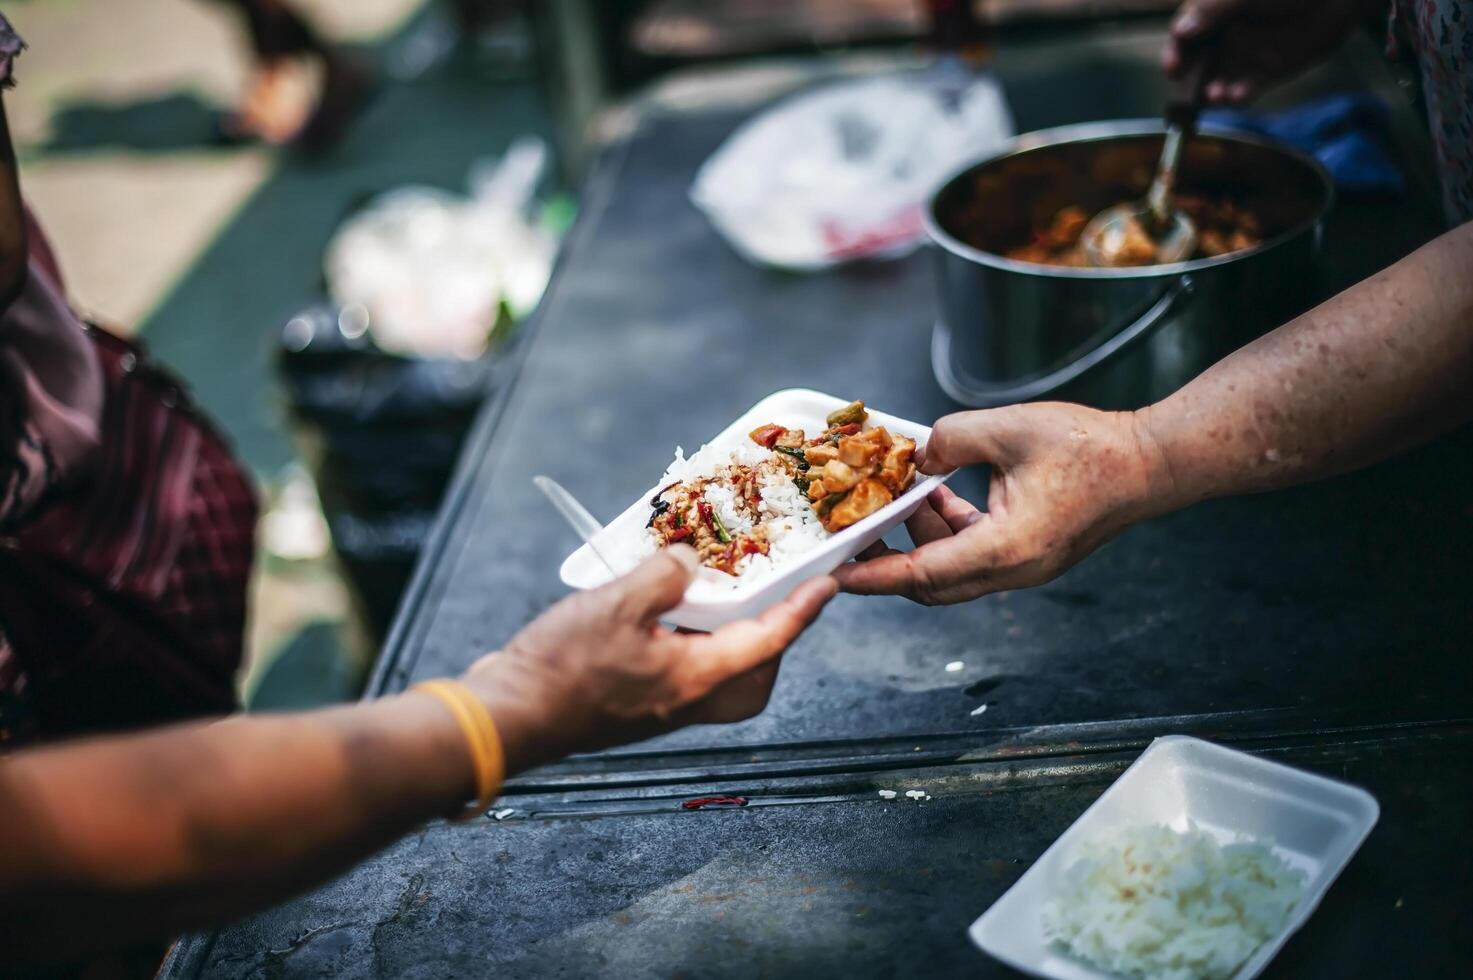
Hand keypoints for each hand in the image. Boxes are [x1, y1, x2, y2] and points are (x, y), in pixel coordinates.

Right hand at [460, 546, 835, 771]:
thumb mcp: (618, 603)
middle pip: (754, 676)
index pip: (769, 641)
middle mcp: (686, 701)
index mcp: (697, 680)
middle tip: (771, 598)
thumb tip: (689, 563)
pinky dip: (689, 644)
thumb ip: (665, 576)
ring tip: (716, 598)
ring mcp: (660, 708)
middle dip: (771, 638)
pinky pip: (682, 675)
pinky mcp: (634, 705)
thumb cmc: (561, 668)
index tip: (828, 585)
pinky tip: (664, 612)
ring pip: (718, 679)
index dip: (802, 610)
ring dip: (727, 641)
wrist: (507, 716)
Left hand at [833, 403, 1164, 605]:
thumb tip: (917, 454)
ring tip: (907, 493)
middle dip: (889, 559)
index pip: (921, 574)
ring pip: (952, 570)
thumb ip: (951, 439)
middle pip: (931, 583)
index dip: (874, 575)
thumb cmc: (1090, 447)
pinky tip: (941, 492)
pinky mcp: (1030, 555)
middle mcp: (1012, 570)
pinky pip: (975, 555)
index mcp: (1004, 549)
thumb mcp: (1007, 429)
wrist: (1150, 464)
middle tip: (856, 532)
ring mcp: (1023, 567)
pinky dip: (950, 531)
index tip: (836, 574)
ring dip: (923, 537)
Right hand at [1162, 0, 1366, 104]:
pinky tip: (1237, 96)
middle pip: (1197, 63)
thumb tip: (1181, 30)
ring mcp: (1245, 55)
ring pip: (1218, 80)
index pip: (1185, 34)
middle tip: (1189, 91)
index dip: (1175, 51)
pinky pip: (1245, 90)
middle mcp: (1226, 36)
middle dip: (1190, 80)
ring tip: (1216, 95)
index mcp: (1216, 12)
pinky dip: (1238, 97)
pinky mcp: (1266, 72)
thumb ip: (1213, 10)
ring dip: (1213, 92)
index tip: (1173, 65)